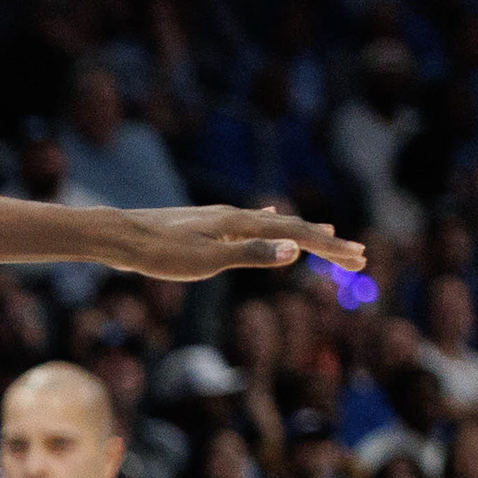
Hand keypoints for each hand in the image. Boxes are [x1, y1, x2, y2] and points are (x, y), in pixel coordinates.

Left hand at [106, 205, 364, 283]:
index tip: (359, 258)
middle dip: (325, 243)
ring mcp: (220, 219)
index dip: (329, 248)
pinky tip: (269, 219)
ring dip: (301, 232)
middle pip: (290, 228)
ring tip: (324, 234)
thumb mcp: (207, 261)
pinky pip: (251, 222)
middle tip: (357, 255)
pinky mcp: (205, 224)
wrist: (119, 236)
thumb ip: (252, 255)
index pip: (297, 236)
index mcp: (241, 224)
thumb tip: (296, 251)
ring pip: (272, 224)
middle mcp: (235, 216)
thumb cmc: (160, 253)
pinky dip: (270, 225)